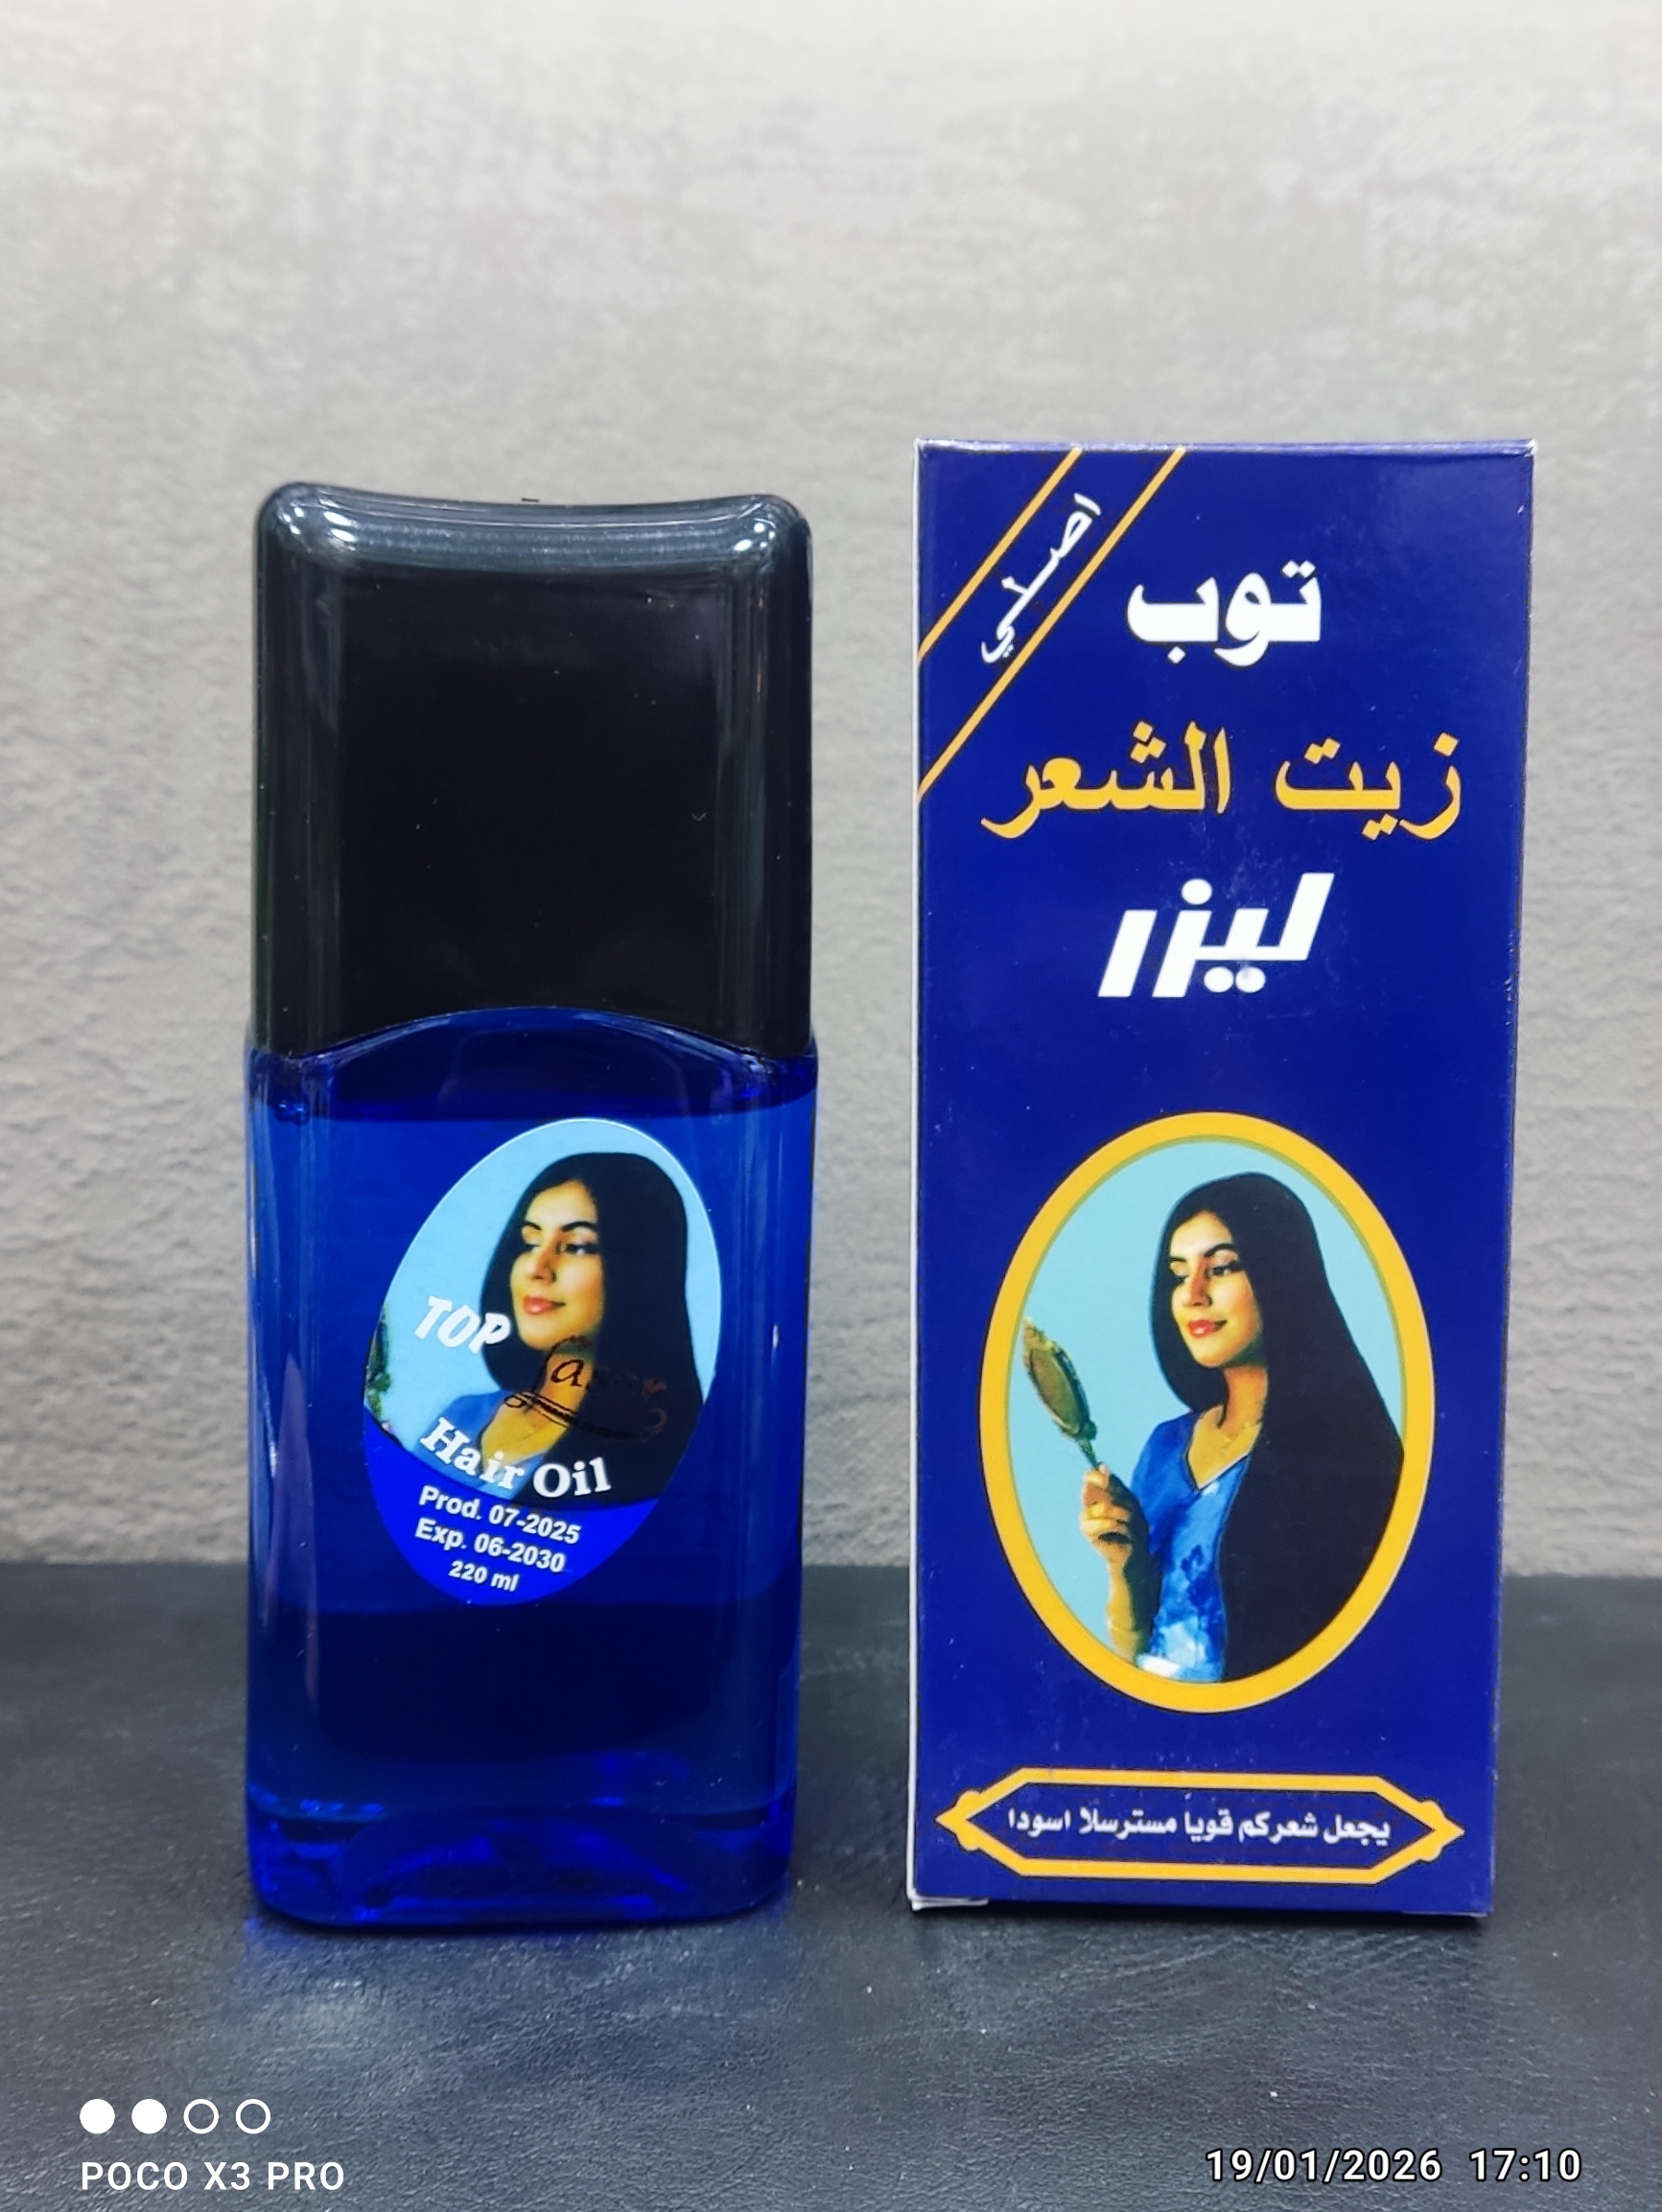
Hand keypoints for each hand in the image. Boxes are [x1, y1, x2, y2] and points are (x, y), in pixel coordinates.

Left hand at [1080, 1466, 1157, 1658]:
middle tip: (1083, 1497)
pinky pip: (1113, 1529)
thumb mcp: (1099, 1520)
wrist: (1127, 1574)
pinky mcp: (1132, 1548)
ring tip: (1084, 1521)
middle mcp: (1139, 1517)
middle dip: (1100, 1495)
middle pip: (1121, 1496)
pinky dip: (1097, 1529)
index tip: (1086, 1476)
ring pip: (1115, 1511)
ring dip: (1095, 1515)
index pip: (1121, 1487)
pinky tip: (1091, 1536)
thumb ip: (1095, 1498)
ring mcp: (1138, 1532)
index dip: (1105, 1479)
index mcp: (1132, 1507)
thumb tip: (1095, 1470)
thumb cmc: (1112, 1544)